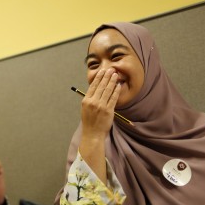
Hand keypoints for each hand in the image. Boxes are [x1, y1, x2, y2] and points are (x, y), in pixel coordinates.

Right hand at [78, 68, 120, 183]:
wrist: (92, 134)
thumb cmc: (89, 122)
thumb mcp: (85, 109)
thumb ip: (90, 99)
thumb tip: (96, 88)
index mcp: (86, 101)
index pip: (93, 86)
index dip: (98, 78)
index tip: (102, 71)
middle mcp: (93, 102)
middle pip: (100, 86)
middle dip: (106, 77)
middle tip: (111, 69)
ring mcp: (101, 106)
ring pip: (107, 90)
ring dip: (112, 81)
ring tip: (115, 75)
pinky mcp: (108, 111)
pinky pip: (113, 98)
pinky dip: (116, 91)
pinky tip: (118, 86)